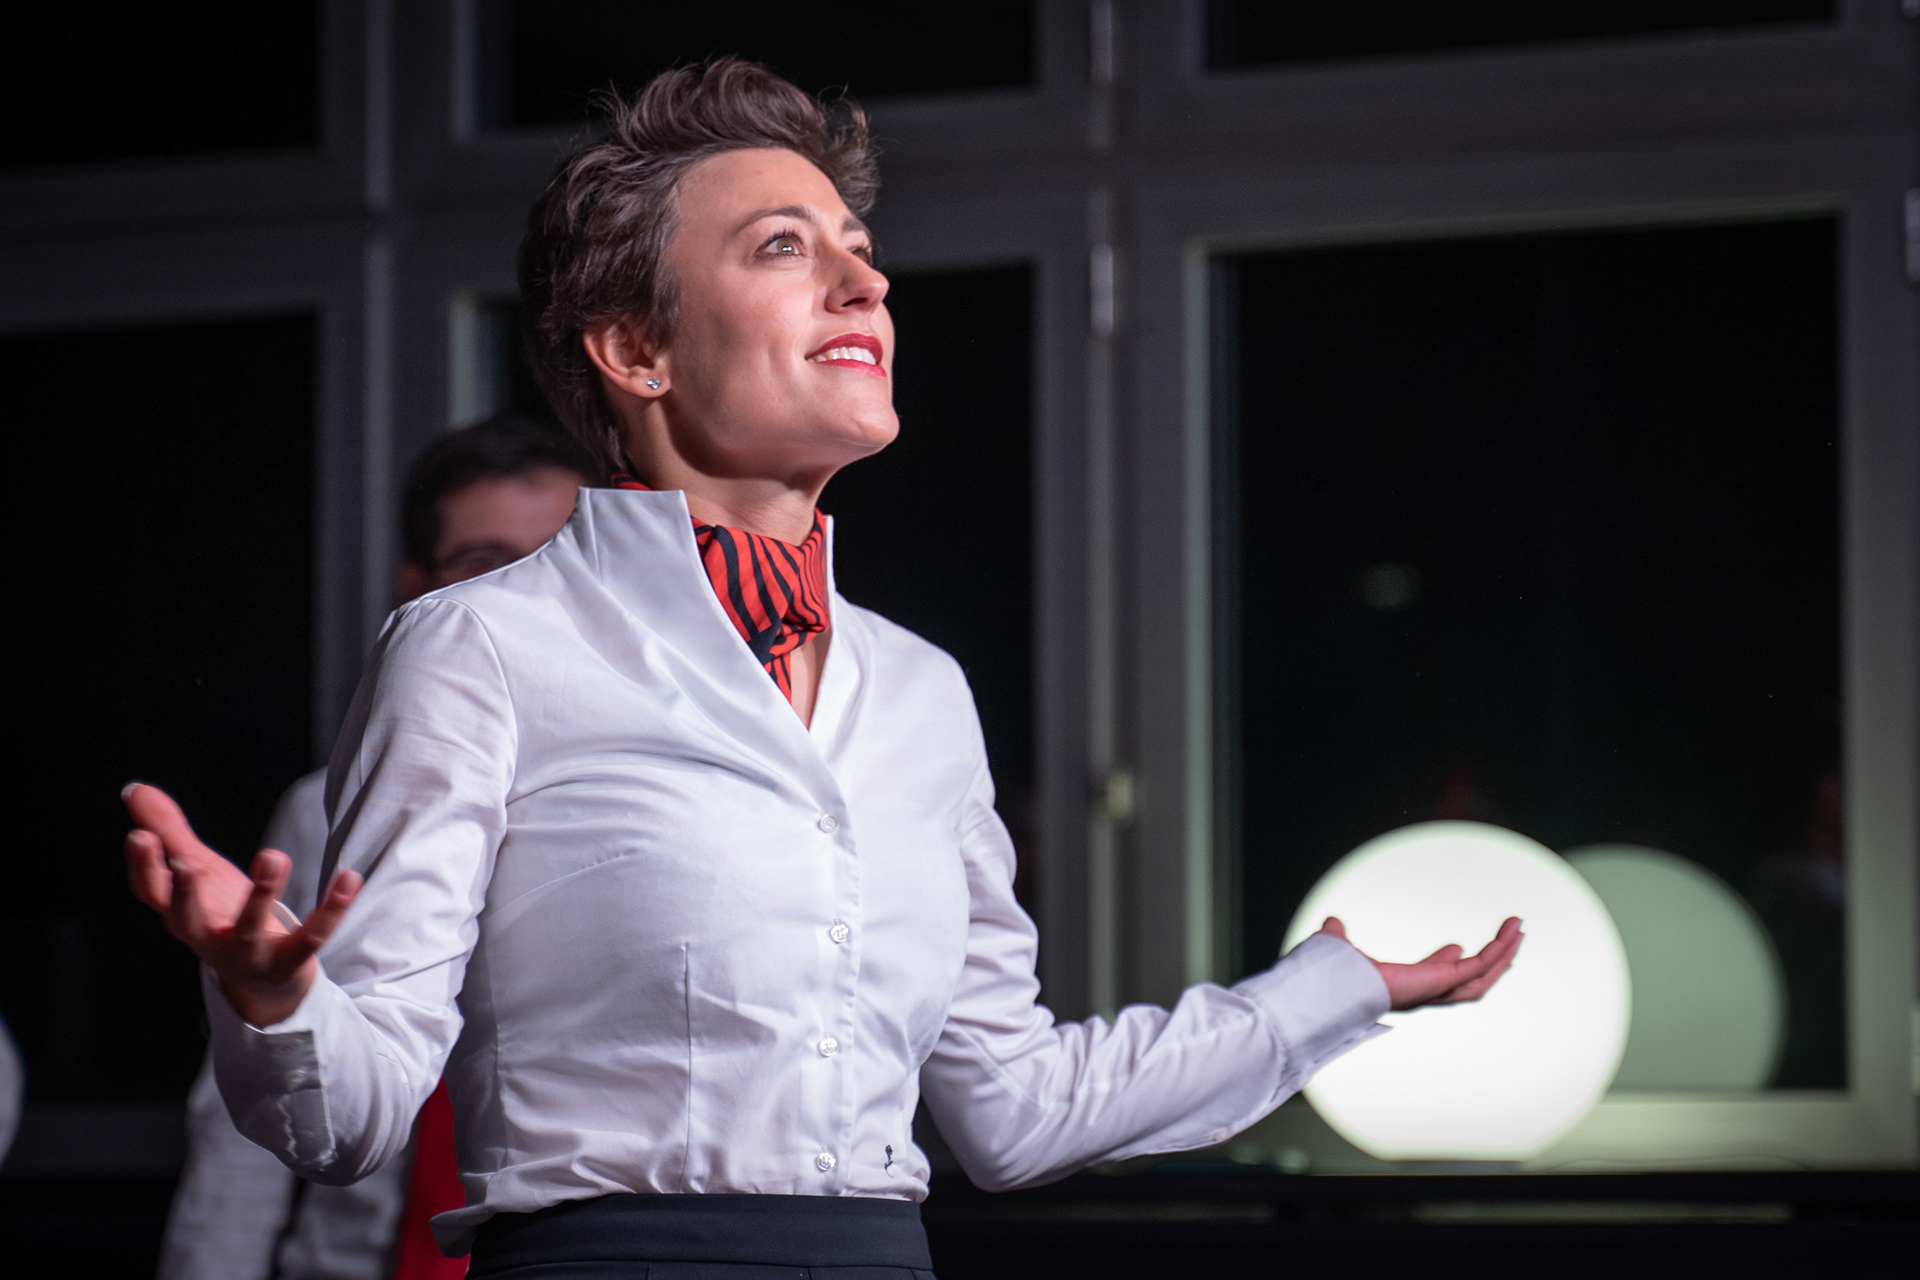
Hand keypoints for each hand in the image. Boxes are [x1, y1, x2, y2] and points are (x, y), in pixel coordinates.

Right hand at [123, 783, 360, 1027]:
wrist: (263, 981)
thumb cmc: (223, 918)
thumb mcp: (199, 873)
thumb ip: (170, 832)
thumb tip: (134, 789)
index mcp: (184, 914)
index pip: (152, 894)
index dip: (143, 867)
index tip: (139, 836)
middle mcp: (208, 938)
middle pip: (187, 920)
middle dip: (185, 894)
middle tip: (186, 864)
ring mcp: (248, 954)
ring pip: (250, 929)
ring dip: (262, 894)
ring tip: (275, 856)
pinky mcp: (288, 962)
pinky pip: (312, 937)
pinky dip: (331, 909)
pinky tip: (349, 877)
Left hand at [1318, 915, 1522, 1010]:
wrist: (1332, 986)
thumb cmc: (1330, 976)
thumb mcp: (1339, 949)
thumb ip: (1338, 937)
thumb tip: (1331, 924)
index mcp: (1402, 986)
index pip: (1434, 977)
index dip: (1447, 962)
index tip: (1456, 946)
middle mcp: (1423, 993)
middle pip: (1469, 982)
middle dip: (1490, 961)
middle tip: (1507, 940)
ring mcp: (1437, 990)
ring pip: (1483, 977)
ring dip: (1503, 954)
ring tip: (1518, 931)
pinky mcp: (1444, 982)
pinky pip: (1480, 966)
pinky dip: (1498, 949)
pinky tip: (1510, 932)